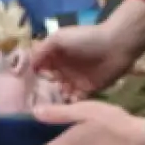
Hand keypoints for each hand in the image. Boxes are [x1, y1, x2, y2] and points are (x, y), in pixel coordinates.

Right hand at [25, 22, 143, 98]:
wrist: (116, 46)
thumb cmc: (85, 39)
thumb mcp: (58, 38)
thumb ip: (41, 50)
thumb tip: (30, 66)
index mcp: (54, 55)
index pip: (38, 68)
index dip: (33, 76)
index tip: (29, 84)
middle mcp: (62, 68)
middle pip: (47, 83)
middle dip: (43, 91)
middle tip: (39, 100)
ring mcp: (74, 80)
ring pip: (60, 93)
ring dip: (56, 99)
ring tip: (53, 105)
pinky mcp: (87, 90)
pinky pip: (75, 100)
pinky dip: (71, 104)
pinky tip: (68, 105)